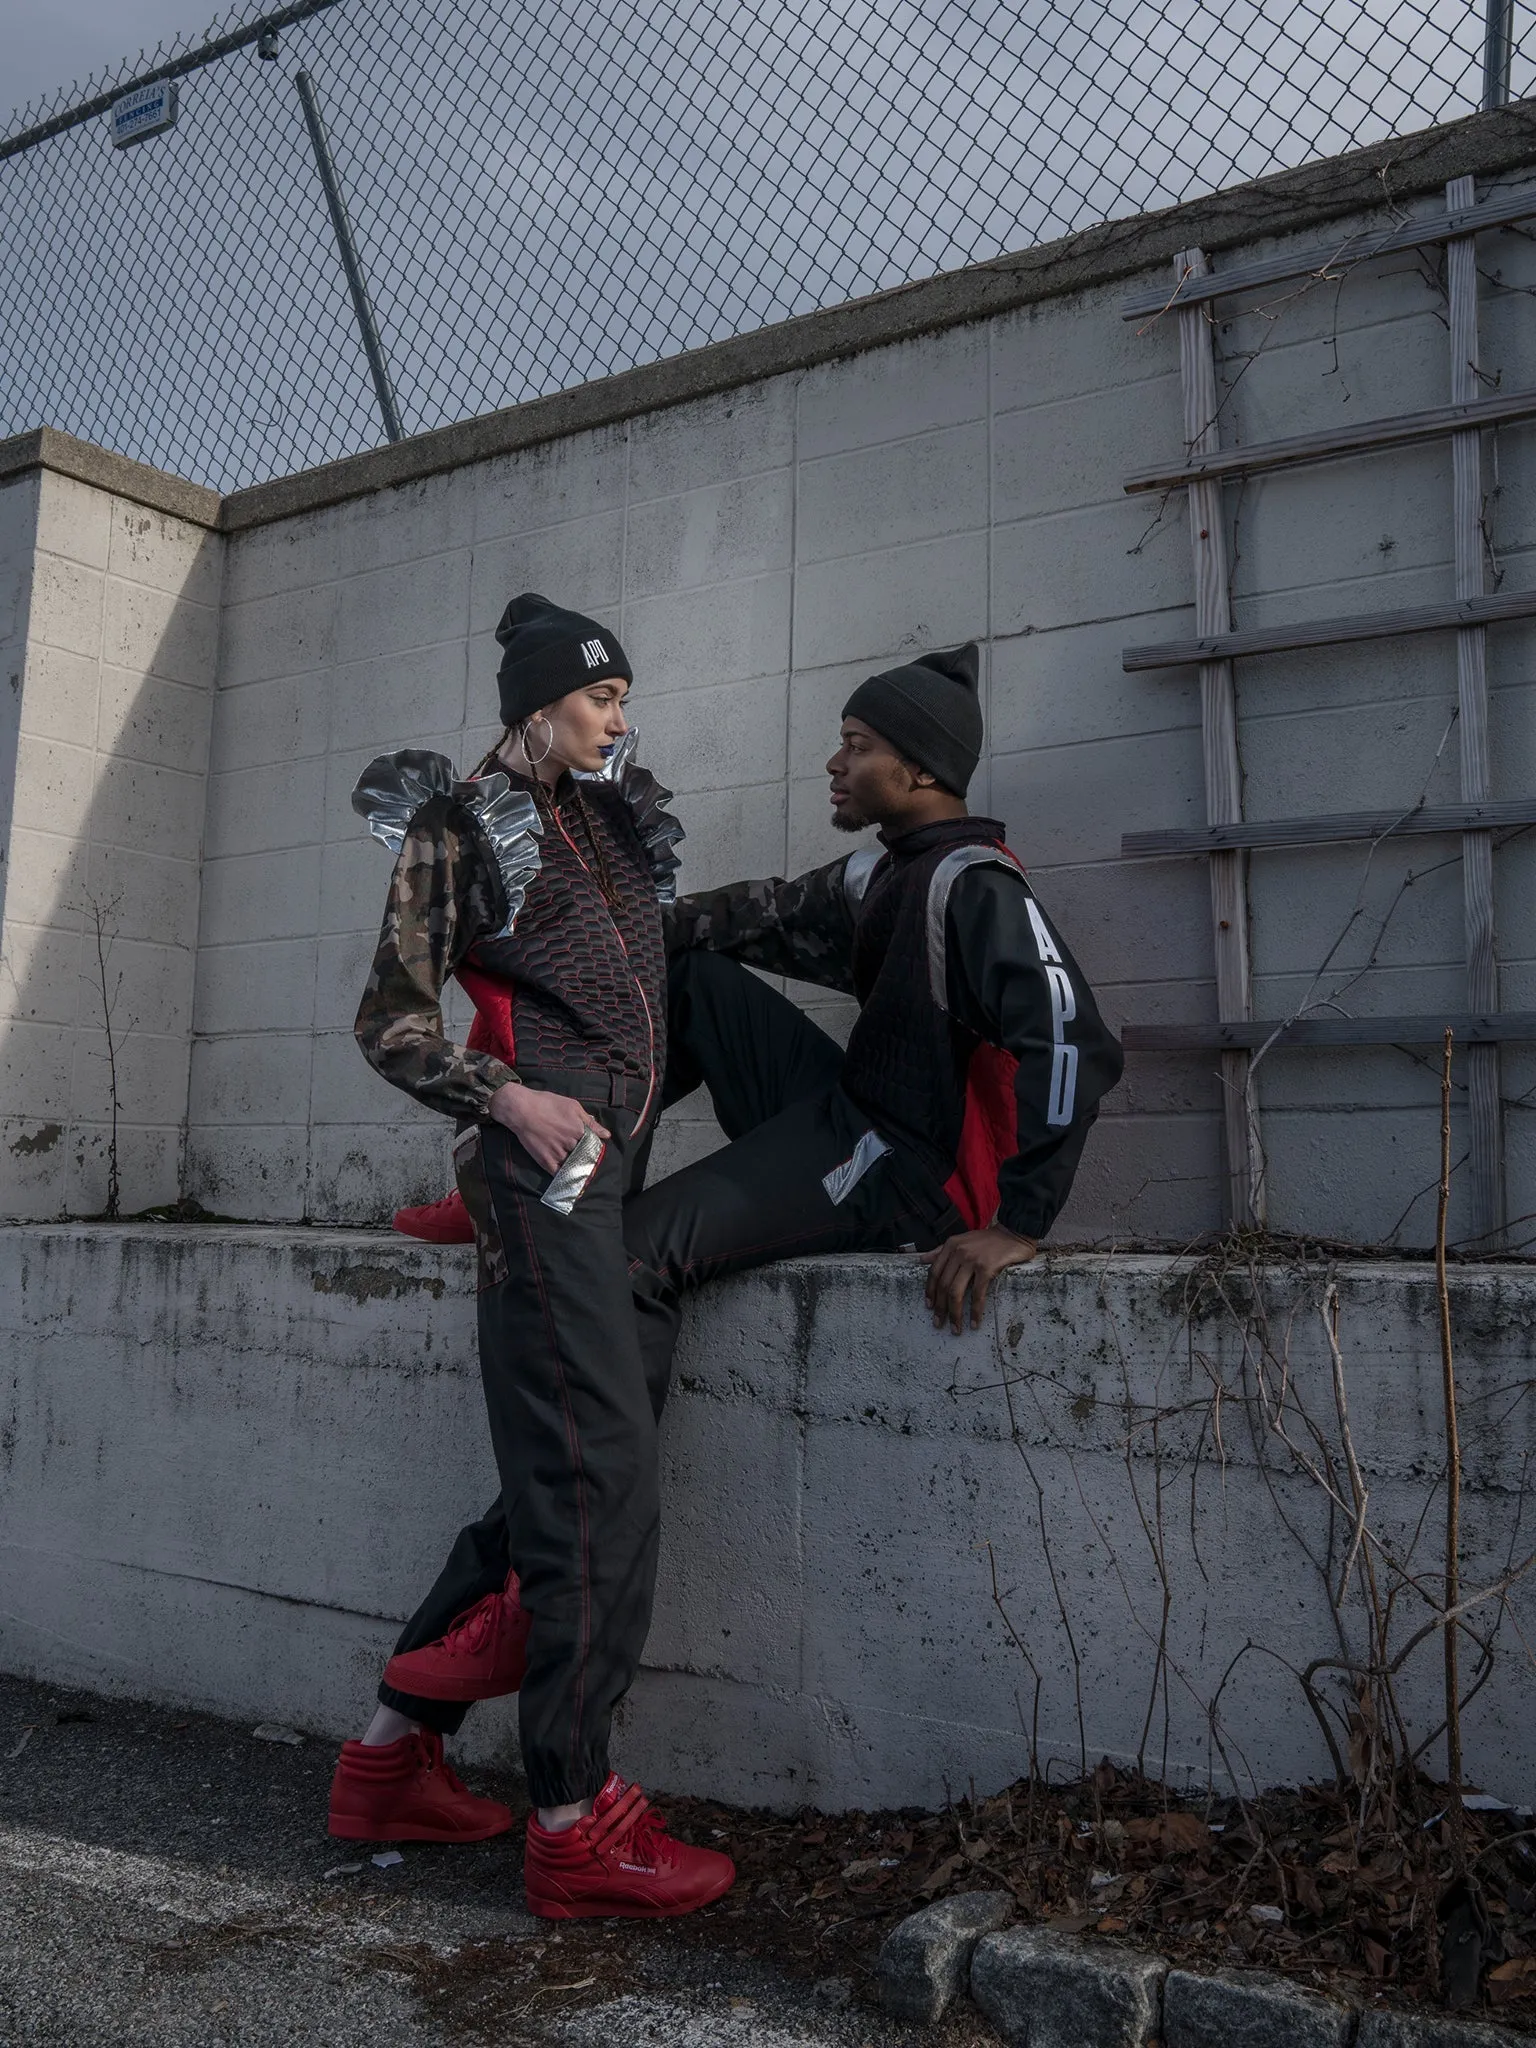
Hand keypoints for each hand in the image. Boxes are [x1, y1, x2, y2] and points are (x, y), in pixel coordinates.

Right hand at [488, 1083, 605, 1173]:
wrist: (521, 1110)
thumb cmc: (547, 1103)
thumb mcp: (572, 1106)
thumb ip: (590, 1121)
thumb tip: (606, 1135)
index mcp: (579, 1131)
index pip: (594, 1146)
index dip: (594, 1149)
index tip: (594, 1152)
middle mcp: (571, 1144)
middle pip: (584, 1157)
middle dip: (586, 1159)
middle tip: (585, 1161)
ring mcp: (558, 1154)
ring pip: (573, 1166)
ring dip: (576, 1168)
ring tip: (577, 1169)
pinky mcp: (546, 1161)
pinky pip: (559, 1174)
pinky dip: (564, 1177)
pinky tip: (567, 1177)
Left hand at [919, 1224, 1037, 1333]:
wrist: (1014, 1234)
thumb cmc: (989, 1240)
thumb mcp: (962, 1240)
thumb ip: (941, 1250)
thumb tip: (922, 1260)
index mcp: (950, 1246)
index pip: (934, 1272)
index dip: (930, 1291)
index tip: (929, 1306)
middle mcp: (958, 1252)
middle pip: (943, 1285)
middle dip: (940, 1308)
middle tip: (939, 1323)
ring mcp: (972, 1260)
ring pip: (956, 1292)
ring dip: (955, 1314)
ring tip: (956, 1328)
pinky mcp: (987, 1268)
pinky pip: (977, 1294)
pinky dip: (975, 1311)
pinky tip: (974, 1322)